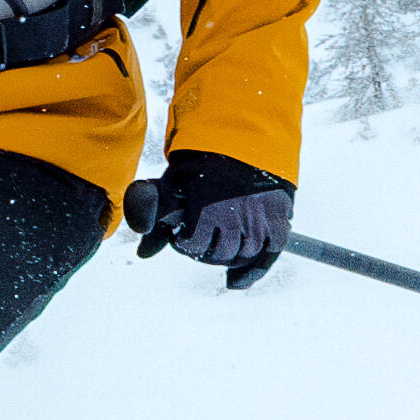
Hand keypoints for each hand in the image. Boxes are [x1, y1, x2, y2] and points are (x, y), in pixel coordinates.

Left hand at [128, 153, 292, 289]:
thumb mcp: (171, 181)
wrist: (243, 137)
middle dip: (205, 250)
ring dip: (226, 258)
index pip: (191, 246)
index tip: (183, 234)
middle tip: (203, 239)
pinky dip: (252, 272)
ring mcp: (258, 220)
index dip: (183, 242)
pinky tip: (235, 281)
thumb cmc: (201, 161)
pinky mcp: (277, 221)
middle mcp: (234, 217)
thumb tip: (142, 254)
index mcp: (205, 206)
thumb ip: (152, 213)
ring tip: (218, 246)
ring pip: (241, 257)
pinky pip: (267, 257)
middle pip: (216, 255)